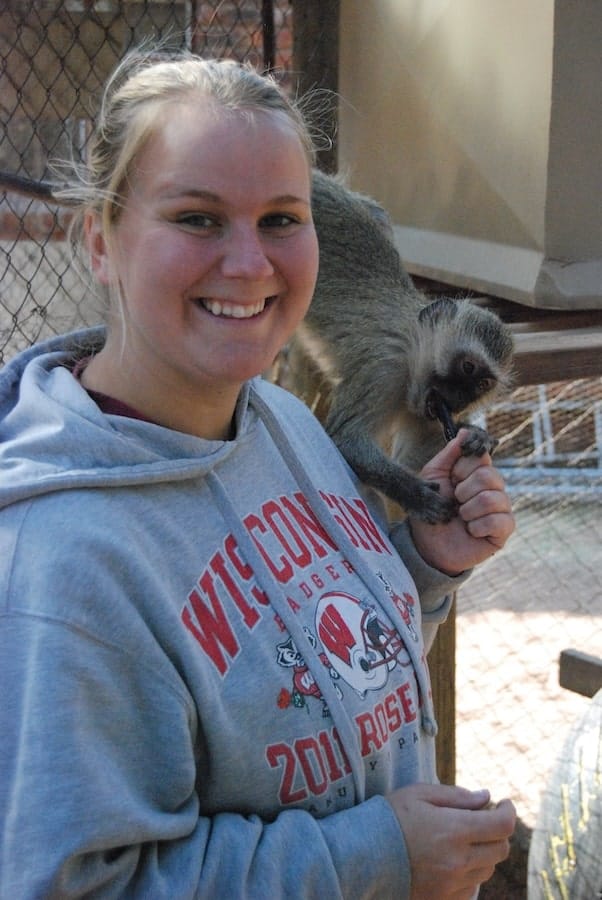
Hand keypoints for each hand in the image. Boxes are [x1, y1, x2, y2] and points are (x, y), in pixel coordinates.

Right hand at [387, 783, 515, 898]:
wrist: (362, 856)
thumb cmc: (390, 817)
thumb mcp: (419, 794)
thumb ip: (456, 796)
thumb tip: (486, 798)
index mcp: (455, 830)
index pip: (502, 826)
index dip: (508, 812)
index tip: (503, 803)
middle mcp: (459, 861)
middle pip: (500, 850)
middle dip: (498, 832)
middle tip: (484, 819)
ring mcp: (452, 884)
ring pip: (487, 870)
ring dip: (484, 852)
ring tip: (464, 839)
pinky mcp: (443, 899)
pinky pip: (471, 889)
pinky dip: (470, 873)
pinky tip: (454, 861)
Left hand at [408, 429, 514, 574]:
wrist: (427, 544)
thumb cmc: (431, 508)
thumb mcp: (434, 475)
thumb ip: (450, 453)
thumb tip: (466, 431)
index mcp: (477, 473)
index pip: (482, 456)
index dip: (463, 468)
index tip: (452, 479)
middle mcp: (493, 488)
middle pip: (489, 476)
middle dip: (464, 490)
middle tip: (455, 501)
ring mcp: (501, 508)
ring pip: (494, 498)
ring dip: (469, 510)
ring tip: (461, 517)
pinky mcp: (504, 530)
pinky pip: (501, 520)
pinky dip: (479, 526)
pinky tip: (470, 531)